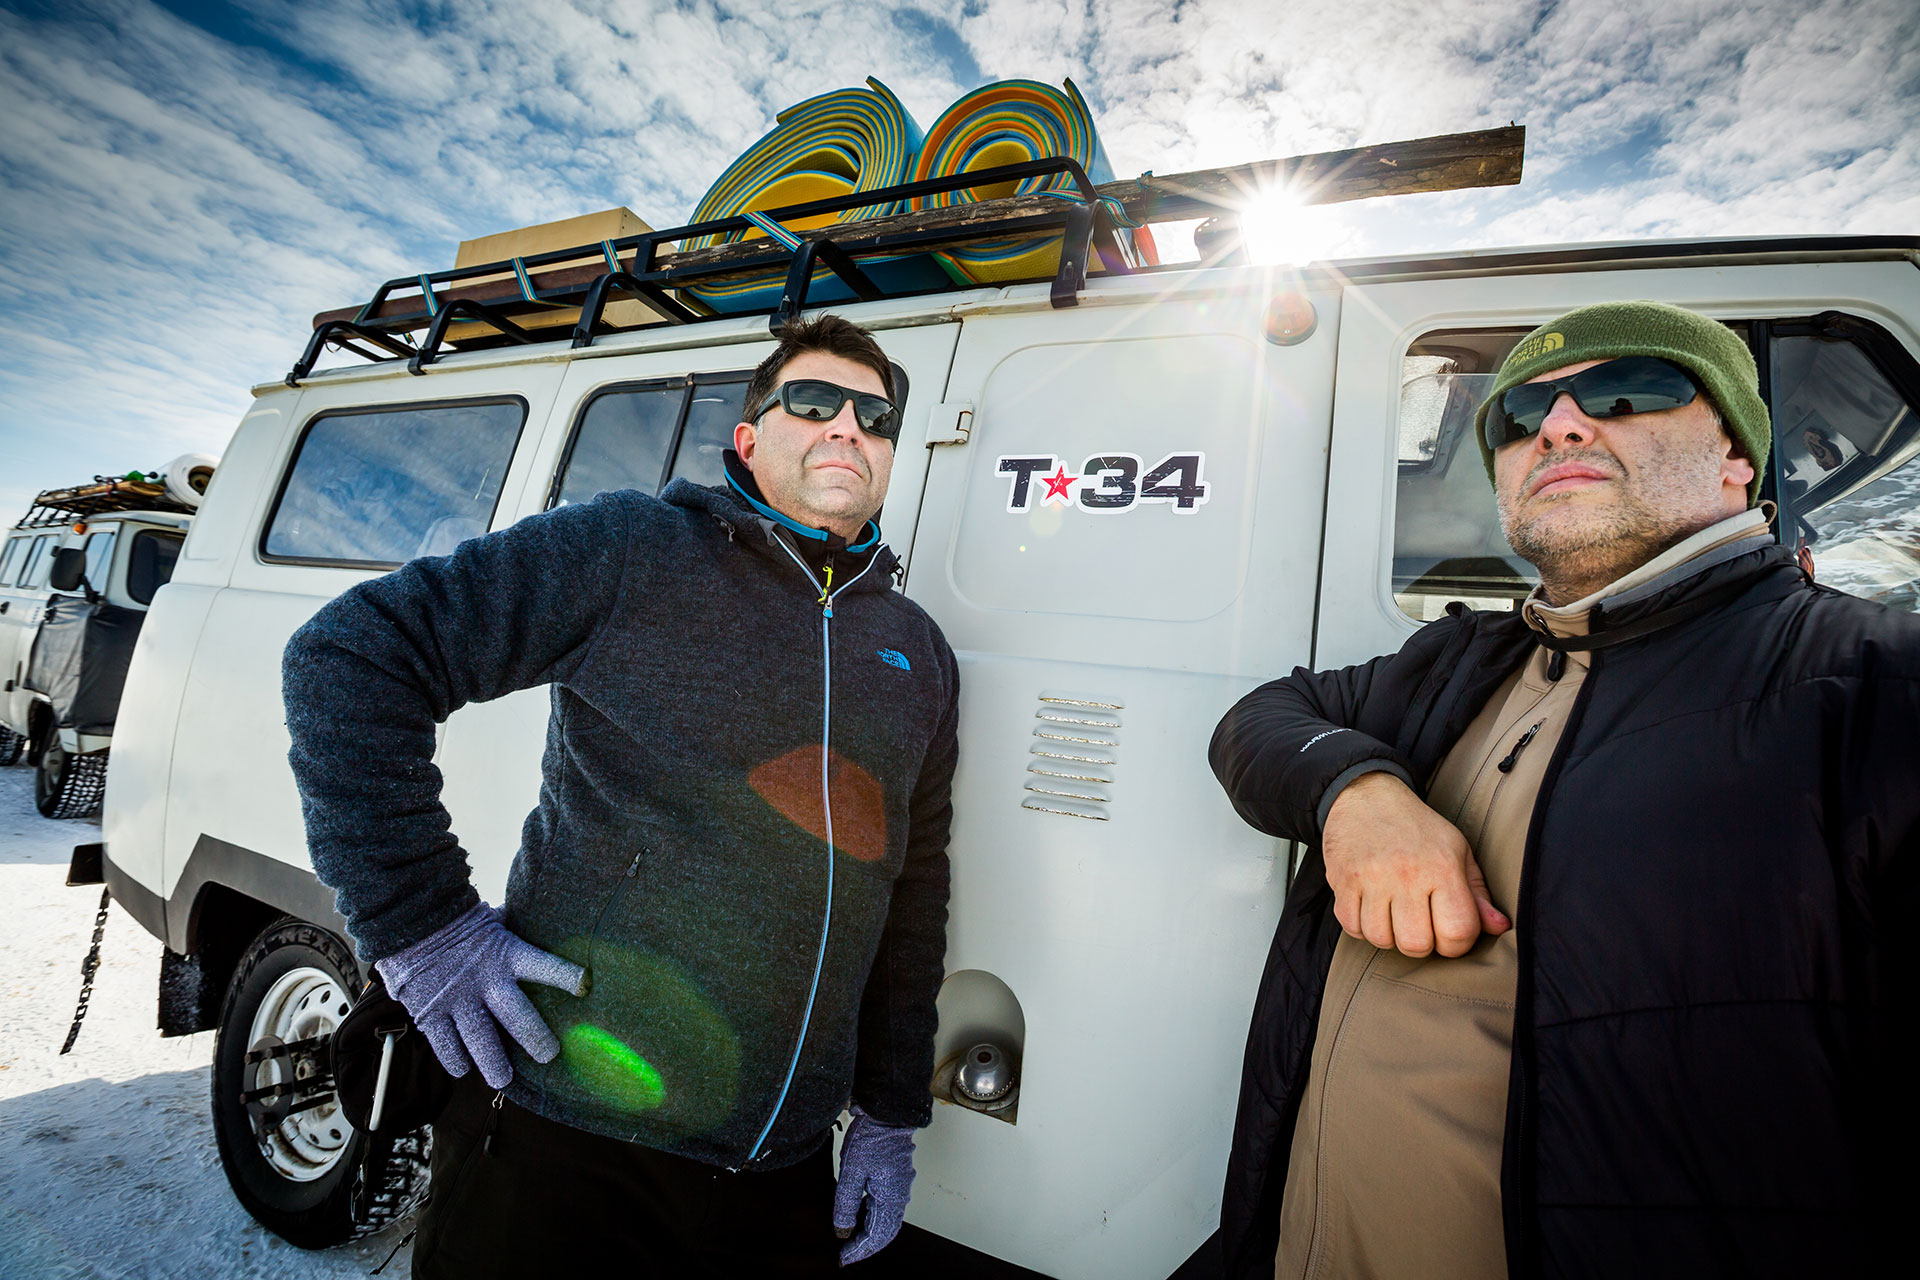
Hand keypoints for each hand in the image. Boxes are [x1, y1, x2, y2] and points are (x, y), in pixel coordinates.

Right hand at [374, 903, 586, 1089]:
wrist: (410, 920)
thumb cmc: (459, 922)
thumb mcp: (493, 922)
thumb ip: (515, 935)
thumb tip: (544, 925)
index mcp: (505, 954)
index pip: (541, 965)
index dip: (564, 975)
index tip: (585, 986)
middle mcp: (484, 980)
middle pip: (516, 1016)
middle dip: (535, 1038)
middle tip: (548, 1055)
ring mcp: (456, 999)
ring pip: (480, 1040)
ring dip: (493, 1064)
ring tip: (503, 1079)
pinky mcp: (430, 1013)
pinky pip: (446, 1045)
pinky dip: (456, 1059)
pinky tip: (463, 1068)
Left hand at [833, 1105, 916, 1264]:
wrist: (886, 1112)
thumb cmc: (871, 1137)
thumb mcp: (851, 1172)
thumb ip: (846, 1204)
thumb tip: (842, 1230)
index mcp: (891, 1198)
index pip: (876, 1236)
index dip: (859, 1250)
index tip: (842, 1258)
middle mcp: (900, 1195)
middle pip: (885, 1232)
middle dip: (866, 1246)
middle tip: (847, 1253)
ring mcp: (900, 1186)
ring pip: (887, 1220)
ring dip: (870, 1232)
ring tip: (850, 1237)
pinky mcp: (896, 1177)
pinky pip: (887, 1206)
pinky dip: (874, 1217)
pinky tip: (860, 1213)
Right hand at [1322, 771, 1509, 957]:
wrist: (1366, 796)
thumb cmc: (1417, 828)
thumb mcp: (1457, 852)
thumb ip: (1478, 893)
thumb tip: (1500, 927)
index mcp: (1442, 867)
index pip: (1458, 932)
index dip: (1457, 944)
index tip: (1449, 932)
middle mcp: (1406, 874)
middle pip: (1417, 944)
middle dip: (1421, 943)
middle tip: (1420, 923)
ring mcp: (1371, 878)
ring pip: (1381, 940)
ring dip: (1389, 935)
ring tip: (1393, 914)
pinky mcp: (1342, 881)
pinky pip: (1352, 927)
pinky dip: (1361, 926)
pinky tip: (1370, 908)